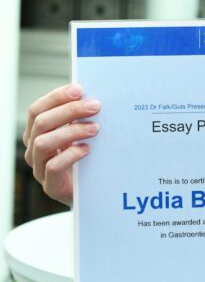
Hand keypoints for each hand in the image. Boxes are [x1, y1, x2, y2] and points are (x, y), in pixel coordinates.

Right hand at [23, 84, 99, 204]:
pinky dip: (70, 155)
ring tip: (95, 128)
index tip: (79, 90)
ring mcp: (39, 168)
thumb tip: (91, 95)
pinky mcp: (50, 185)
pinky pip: (53, 167)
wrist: (88, 192)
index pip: (36, 110)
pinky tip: (87, 150)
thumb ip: (78, 118)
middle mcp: (33, 149)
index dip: (55, 98)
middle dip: (69, 111)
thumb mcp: (77, 135)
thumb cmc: (83, 158)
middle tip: (94, 106)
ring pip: (43, 143)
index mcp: (36, 133)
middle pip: (41, 123)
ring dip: (71, 131)